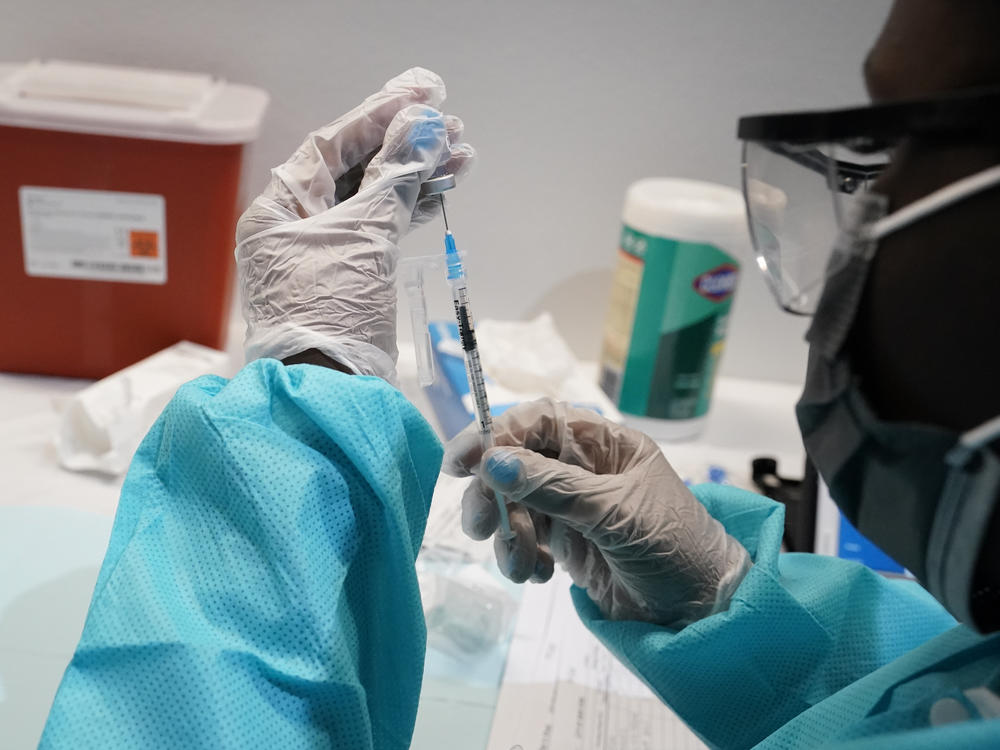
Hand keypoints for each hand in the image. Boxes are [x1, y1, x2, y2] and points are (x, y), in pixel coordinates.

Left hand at [236, 67, 474, 381]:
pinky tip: (443, 190)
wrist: (331, 390)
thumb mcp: (364, 237)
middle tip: (452, 126)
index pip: (331, 145)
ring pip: (375, 198)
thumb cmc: (331, 310)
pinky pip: (382, 227)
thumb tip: (423, 126)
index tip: (421, 94)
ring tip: (462, 156)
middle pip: (356, 168)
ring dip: (417, 175)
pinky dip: (412, 209)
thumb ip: (394, 178)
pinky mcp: (350, 274)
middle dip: (405, 146)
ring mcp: (325, 250)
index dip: (379, 115)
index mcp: (280, 208)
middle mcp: (297, 224)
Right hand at [444, 399, 750, 627]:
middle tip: (482, 527)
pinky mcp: (566, 543)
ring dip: (508, 535)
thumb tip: (493, 462)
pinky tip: (541, 576)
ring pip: (514, 504)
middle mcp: (583, 468)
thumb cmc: (672, 546)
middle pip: (515, 463)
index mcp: (603, 443)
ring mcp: (572, 506)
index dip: (496, 434)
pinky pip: (524, 539)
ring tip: (524, 567)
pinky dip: (521, 557)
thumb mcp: (614, 513)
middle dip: (493, 494)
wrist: (699, 611)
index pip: (538, 422)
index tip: (462, 463)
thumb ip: (553, 487)